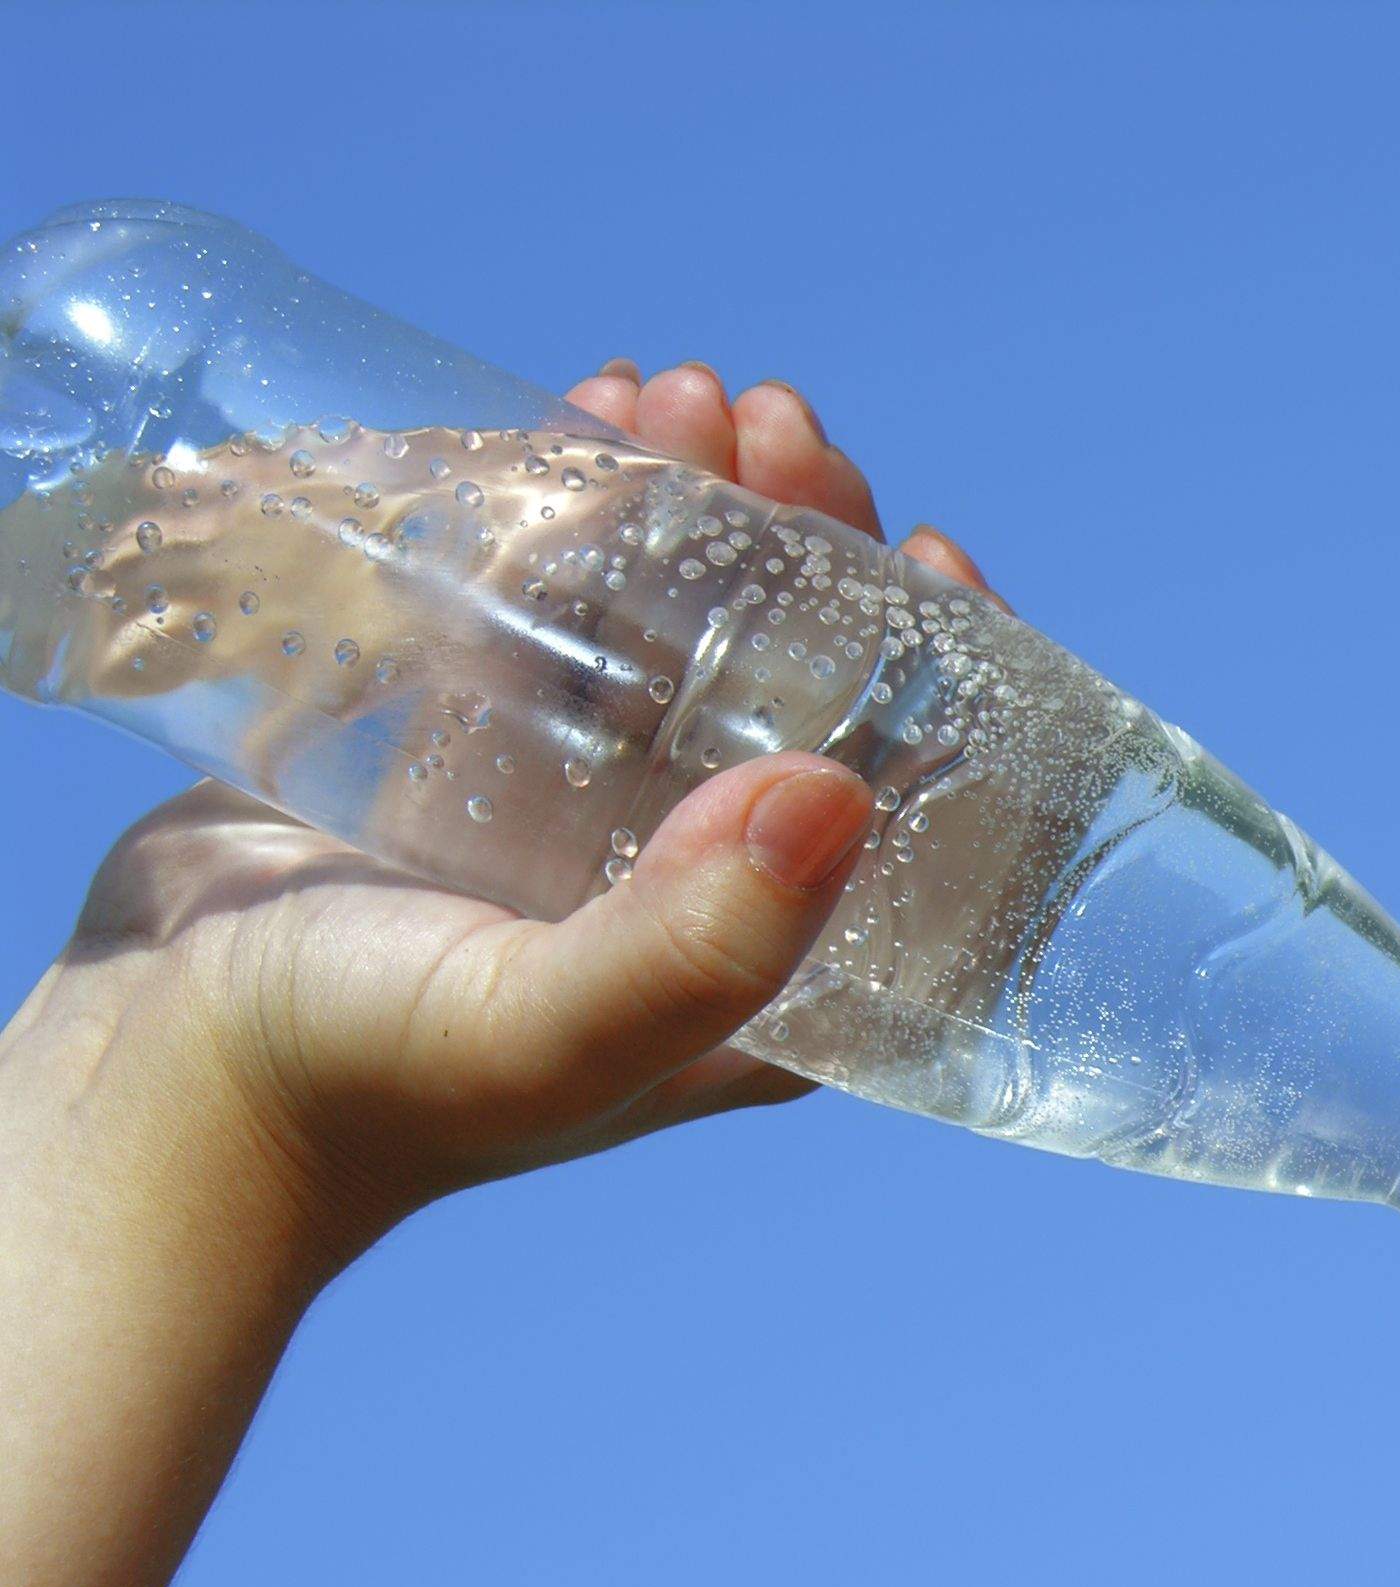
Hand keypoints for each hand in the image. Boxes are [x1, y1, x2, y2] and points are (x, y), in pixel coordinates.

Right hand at [5, 365, 998, 1282]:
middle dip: (807, 541)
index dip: (952, 672)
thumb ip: (697, 944)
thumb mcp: (554, 1031)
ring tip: (671, 395)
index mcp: (774, 972)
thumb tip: (846, 795)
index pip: (916, 805)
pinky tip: (585, 415)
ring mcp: (585, 814)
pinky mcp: (472, 751)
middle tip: (768, 426)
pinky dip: (578, 512)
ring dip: (696, 500)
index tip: (927, 551)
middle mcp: (701, 887)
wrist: (152, 1073)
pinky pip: (556, 612)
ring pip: (684, 626)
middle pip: (807, 685)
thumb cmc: (367, 1084)